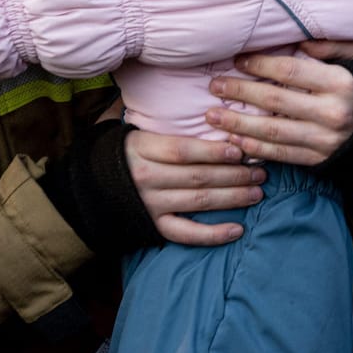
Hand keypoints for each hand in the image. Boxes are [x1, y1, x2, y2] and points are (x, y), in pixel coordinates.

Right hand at [123, 128, 266, 246]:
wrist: (92, 185)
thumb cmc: (128, 152)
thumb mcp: (140, 132)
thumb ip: (170, 127)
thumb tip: (213, 118)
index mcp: (143, 148)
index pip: (182, 150)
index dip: (213, 151)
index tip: (239, 151)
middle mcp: (146, 177)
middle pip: (197, 176)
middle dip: (234, 174)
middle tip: (260, 171)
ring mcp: (150, 204)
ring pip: (198, 201)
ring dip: (233, 197)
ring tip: (257, 192)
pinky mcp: (153, 226)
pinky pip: (186, 234)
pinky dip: (213, 234)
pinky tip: (238, 229)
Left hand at [203, 39, 352, 166]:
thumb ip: (333, 46)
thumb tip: (299, 40)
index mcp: (341, 84)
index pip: (291, 72)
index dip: (261, 64)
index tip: (238, 59)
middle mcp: (331, 114)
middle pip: (275, 101)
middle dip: (241, 93)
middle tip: (215, 86)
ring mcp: (325, 141)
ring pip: (273, 132)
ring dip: (239, 125)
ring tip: (213, 117)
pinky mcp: (321, 161)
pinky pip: (282, 155)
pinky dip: (256, 149)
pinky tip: (235, 142)